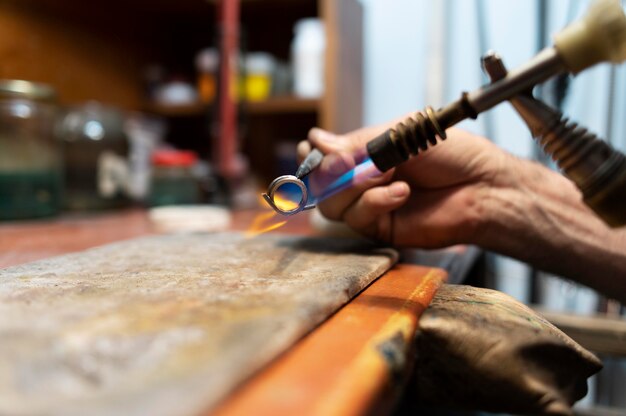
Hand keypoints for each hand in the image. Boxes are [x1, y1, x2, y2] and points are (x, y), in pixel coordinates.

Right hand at [298, 125, 512, 247]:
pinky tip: (402, 191)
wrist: (484, 184)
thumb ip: (359, 143)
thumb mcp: (402, 134)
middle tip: (350, 162)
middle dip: (330, 173)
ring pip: (332, 205)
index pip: (323, 158)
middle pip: (319, 186)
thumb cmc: (452, 155)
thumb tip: (317, 142)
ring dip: (355, 186)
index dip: (312, 154)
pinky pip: (359, 218)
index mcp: (366, 156)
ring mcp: (371, 208)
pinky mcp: (382, 230)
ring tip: (388, 173)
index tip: (313, 146)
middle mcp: (363, 183)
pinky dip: (376, 201)